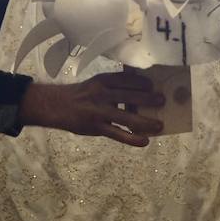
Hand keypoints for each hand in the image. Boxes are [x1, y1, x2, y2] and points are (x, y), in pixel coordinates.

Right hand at [18, 69, 164, 147]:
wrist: (56, 106)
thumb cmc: (82, 95)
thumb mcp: (96, 83)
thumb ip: (115, 86)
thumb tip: (142, 90)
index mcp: (103, 80)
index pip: (127, 79)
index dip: (142, 82)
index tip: (154, 84)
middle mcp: (102, 94)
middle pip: (131, 96)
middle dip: (149, 98)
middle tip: (163, 100)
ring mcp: (99, 111)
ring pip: (127, 117)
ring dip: (146, 121)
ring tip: (160, 125)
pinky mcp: (97, 127)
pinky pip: (118, 134)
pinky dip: (132, 139)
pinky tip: (144, 141)